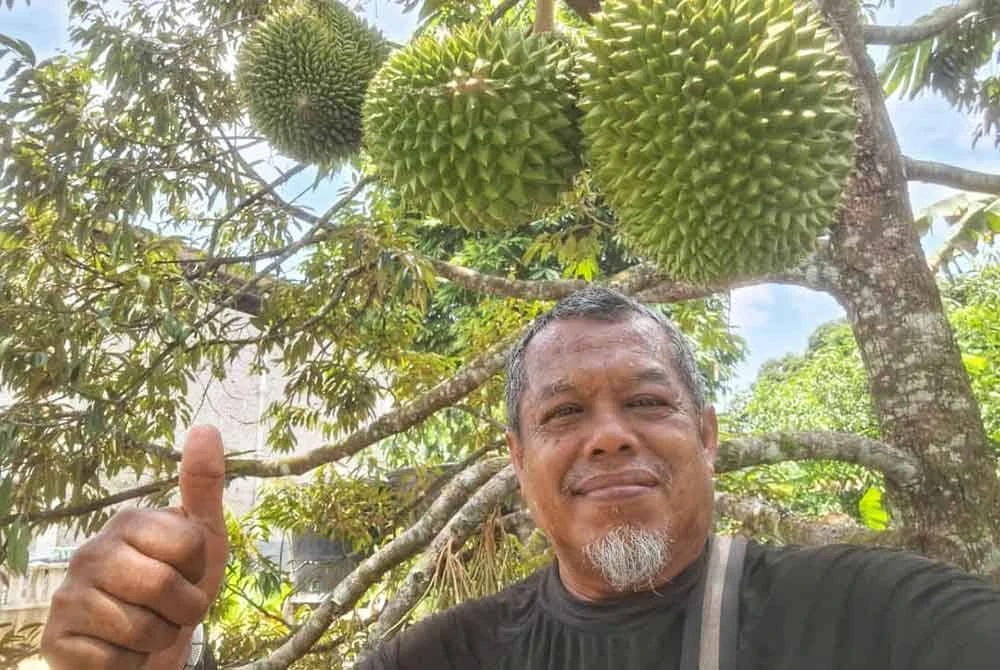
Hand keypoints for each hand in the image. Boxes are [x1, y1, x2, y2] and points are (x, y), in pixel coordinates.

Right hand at [41, 426, 228, 669]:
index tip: (186, 573)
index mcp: (128, 522)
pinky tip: (120, 651)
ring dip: (158, 640)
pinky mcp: (56, 640)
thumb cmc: (178, 587)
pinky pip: (114, 661)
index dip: (199, 570)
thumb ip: (204, 486)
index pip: (189, 544)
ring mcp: (68, 596)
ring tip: (147, 630)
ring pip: (141, 628)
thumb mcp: (203, 538)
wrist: (148, 649)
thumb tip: (205, 428)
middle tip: (172, 609)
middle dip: (184, 610)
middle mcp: (90, 552)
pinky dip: (130, 665)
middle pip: (164, 585)